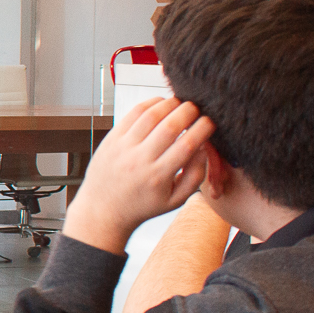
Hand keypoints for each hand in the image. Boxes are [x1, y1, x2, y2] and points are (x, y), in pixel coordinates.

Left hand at [62, 99, 214, 255]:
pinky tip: (160, 103)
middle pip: (170, 126)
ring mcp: (123, 147)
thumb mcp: (175, 200)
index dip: (203, 128)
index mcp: (158, 176)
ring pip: (150, 115)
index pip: (187, 145)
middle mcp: (139, 160)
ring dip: (170, 104)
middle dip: (189, 112)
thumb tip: (204, 147)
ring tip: (181, 104)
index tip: (210, 122)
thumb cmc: (141, 205)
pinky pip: (132, 114)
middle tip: (197, 109)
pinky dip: (150, 104)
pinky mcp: (111, 138)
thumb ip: (195, 175)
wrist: (103, 209)